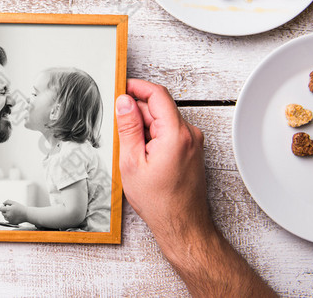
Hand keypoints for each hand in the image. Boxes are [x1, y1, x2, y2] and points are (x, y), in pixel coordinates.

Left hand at [0, 200, 26, 223]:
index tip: (5, 206)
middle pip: (2, 213)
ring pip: (5, 217)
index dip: (2, 207)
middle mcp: (8, 215)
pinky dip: (9, 218)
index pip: (0, 209)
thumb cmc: (21, 208)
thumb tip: (3, 203)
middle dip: (5, 210)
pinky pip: (8, 220)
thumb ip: (7, 201)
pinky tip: (14, 215)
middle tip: (10, 208)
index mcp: (8, 210)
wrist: (27, 214)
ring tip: (12, 212)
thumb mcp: (14, 202)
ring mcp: (10, 220)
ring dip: (6, 214)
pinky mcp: (12, 223)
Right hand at [115, 79, 210, 253]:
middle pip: (159, 107)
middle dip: (137, 114)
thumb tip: (124, 101)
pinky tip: (143, 157)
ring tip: (132, 153)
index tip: (121, 88)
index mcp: (176, 134)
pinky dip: (153, 137)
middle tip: (119, 131)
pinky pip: (169, 132)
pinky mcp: (191, 150)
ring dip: (144, 128)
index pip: (157, 94)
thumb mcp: (132, 162)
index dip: (136, 87)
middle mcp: (190, 134)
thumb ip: (128, 127)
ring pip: (163, 120)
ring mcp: (193, 142)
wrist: (182, 225)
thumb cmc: (159, 201)